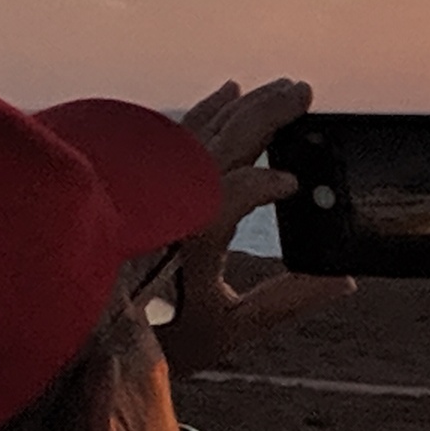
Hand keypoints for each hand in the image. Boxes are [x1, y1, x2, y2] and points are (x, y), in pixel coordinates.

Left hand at [159, 78, 356, 374]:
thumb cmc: (157, 340)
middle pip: (219, 141)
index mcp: (190, 238)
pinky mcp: (131, 183)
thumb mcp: (228, 329)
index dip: (268, 182)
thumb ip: (287, 300)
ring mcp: (144, 188)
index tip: (294, 185)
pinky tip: (225, 93)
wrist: (88, 341)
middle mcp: (164, 202)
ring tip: (278, 89)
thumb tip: (341, 280)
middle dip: (265, 112)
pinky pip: (170, 134)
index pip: (237, 189)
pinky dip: (202, 112)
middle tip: (302, 90)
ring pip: (196, 130)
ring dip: (240, 107)